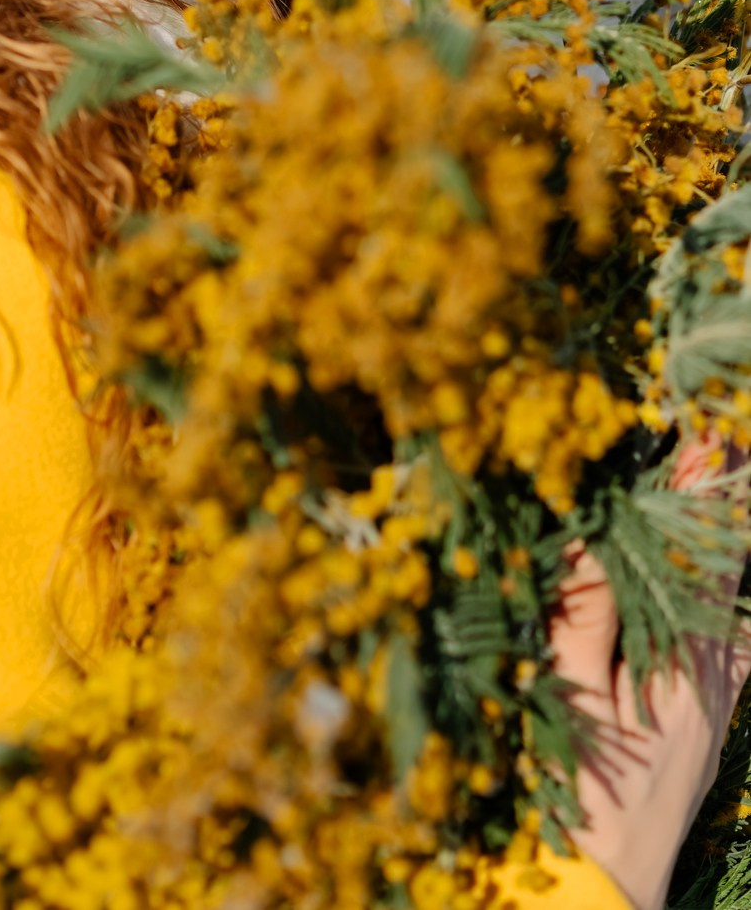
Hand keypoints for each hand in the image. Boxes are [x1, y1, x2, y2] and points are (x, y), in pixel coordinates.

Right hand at [549, 445, 750, 909]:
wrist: (600, 894)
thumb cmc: (576, 795)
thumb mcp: (570, 698)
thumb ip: (585, 613)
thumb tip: (597, 534)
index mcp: (683, 669)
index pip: (699, 561)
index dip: (702, 497)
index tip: (708, 437)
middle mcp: (710, 684)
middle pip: (725, 579)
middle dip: (721, 512)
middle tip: (726, 446)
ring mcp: (710, 711)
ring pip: (730, 614)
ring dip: (723, 553)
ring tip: (727, 499)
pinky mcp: (699, 732)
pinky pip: (728, 654)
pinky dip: (728, 610)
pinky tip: (726, 604)